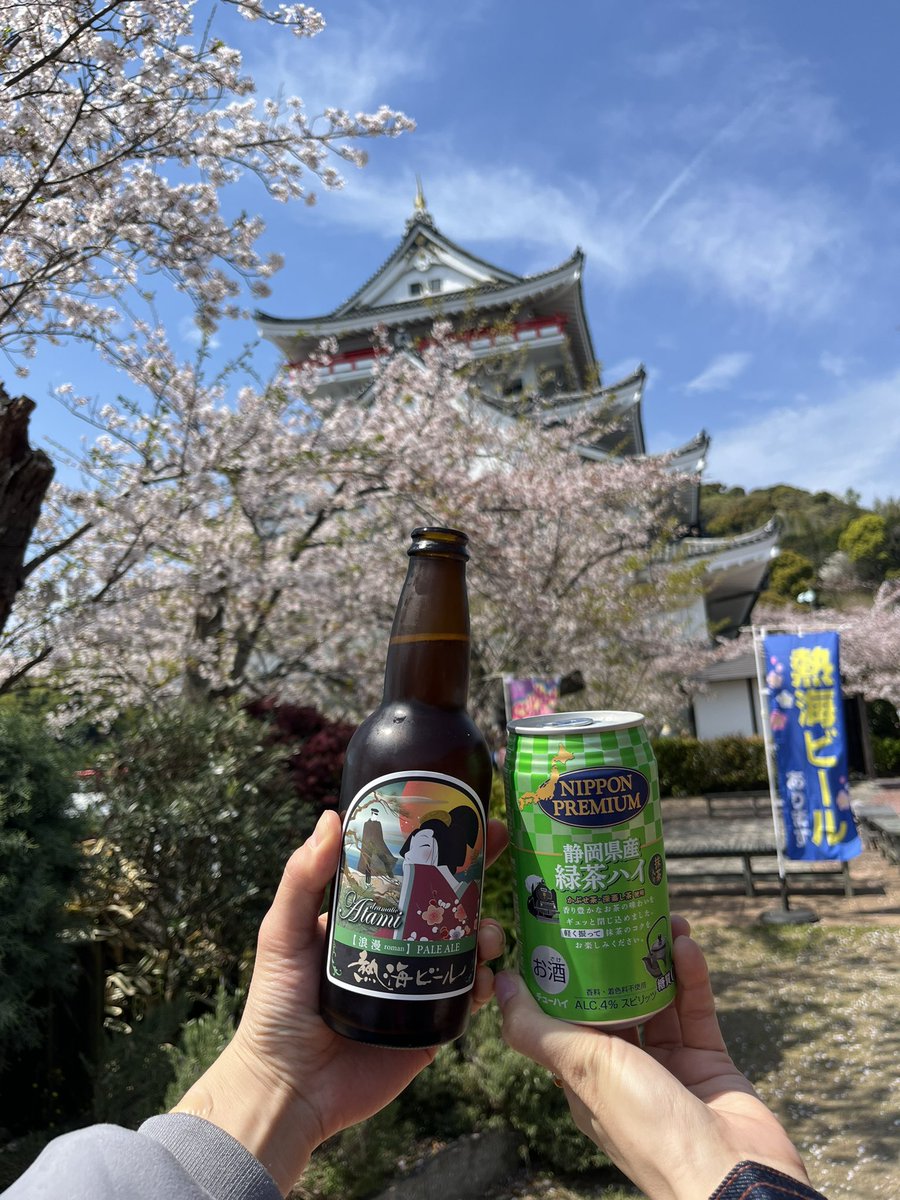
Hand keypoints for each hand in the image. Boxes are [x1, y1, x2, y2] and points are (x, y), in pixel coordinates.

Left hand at [172, 809, 507, 1194]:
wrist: (288, 1090)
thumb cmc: (276, 1007)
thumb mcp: (282, 933)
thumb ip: (302, 878)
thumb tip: (331, 817)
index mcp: (366, 917)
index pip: (407, 870)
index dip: (437, 844)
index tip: (466, 816)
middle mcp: (397, 944)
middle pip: (447, 901)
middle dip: (477, 875)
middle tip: (496, 849)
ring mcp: (417, 982)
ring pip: (467, 945)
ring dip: (489, 929)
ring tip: (491, 932)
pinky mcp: (432, 1024)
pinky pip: (470, 997)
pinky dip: (487, 983)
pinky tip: (488, 975)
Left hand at [495, 917, 810, 1199]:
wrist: (734, 1177)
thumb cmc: (650, 1129)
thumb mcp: (583, 1072)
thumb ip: (540, 1031)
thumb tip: (503, 986)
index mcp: (585, 1081)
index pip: (564, 1018)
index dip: (562, 974)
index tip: (563, 928)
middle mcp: (624, 1074)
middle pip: (613, 1001)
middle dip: (614, 957)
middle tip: (615, 911)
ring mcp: (669, 1070)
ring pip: (658, 999)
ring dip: (657, 958)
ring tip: (659, 916)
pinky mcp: (710, 1065)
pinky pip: (697, 1011)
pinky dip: (692, 977)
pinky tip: (686, 943)